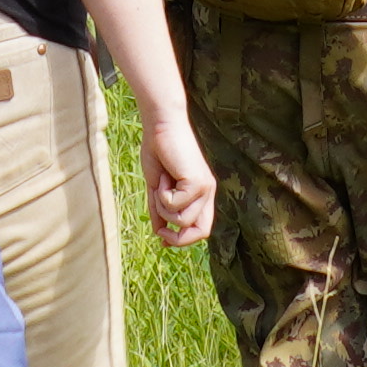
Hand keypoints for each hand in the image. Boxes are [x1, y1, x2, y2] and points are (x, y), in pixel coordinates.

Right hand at [138, 117, 216, 246]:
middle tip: (160, 229)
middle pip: (202, 232)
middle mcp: (208, 192)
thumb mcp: (158, 188)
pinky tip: (164, 176)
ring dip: (163, 208)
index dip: (184, 240)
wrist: (160, 126)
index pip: (202, 229)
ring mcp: (205, 188)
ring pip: (183, 220)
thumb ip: (161, 210)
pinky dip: (163, 194)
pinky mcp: (198, 182)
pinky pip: (176, 205)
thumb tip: (160, 234)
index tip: (163, 237)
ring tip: (160, 185)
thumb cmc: (158, 152)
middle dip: (178, 237)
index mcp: (202, 195)